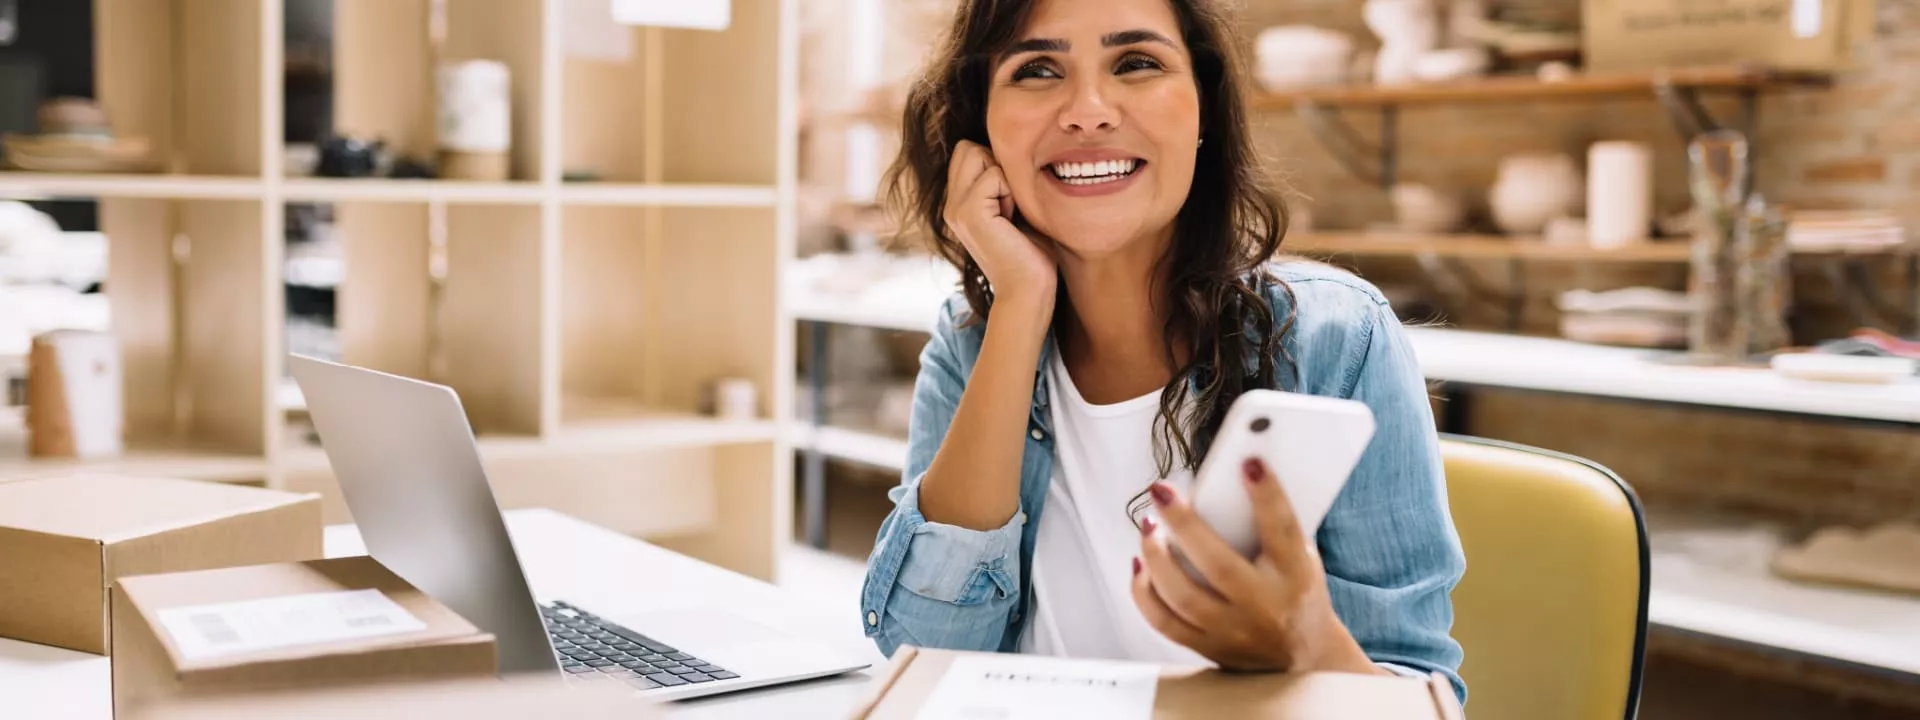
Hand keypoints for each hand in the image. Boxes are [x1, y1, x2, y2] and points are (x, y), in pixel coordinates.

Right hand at [942, 140, 1057, 306]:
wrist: (1028, 290)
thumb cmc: (1031, 252)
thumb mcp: (1013, 208)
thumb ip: (1001, 182)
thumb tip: (1009, 146)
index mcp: (958, 203)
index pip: (967, 150)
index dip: (995, 165)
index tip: (1009, 202)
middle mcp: (950, 204)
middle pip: (968, 147)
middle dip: (997, 167)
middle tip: (1010, 205)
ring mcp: (955, 208)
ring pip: (978, 155)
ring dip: (1004, 179)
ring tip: (1010, 213)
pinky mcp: (968, 213)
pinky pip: (994, 175)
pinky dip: (1010, 193)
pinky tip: (1011, 221)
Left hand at [1130, 458, 1380, 674]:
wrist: (1304, 657)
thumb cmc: (1297, 591)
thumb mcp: (1301, 556)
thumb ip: (1269, 525)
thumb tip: (1226, 478)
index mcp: (1295, 577)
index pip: (1282, 532)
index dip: (1267, 496)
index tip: (1249, 462)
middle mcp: (1264, 607)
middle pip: (1219, 567)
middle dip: (1185, 524)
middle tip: (1161, 491)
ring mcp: (1234, 632)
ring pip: (1184, 597)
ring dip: (1157, 557)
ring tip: (1148, 524)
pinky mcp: (1209, 648)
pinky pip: (1165, 622)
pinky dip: (1144, 591)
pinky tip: (1140, 563)